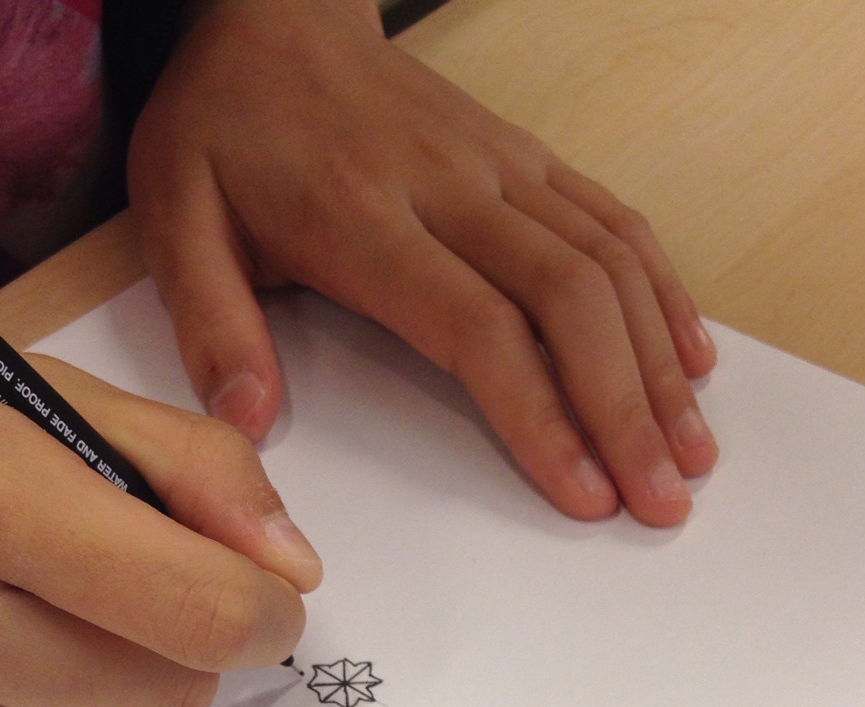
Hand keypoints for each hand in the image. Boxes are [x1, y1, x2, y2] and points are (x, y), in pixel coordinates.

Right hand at [0, 334, 322, 706]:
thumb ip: (178, 462)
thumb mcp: (8, 381)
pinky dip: (23, 702)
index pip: (198, 607)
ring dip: (94, 662)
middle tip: (113, 565)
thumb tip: (291, 567)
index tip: (259, 580)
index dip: (261, 604)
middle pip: (172, 686)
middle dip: (179, 630)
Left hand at [128, 0, 716, 527]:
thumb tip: (249, 422)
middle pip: (570, 301)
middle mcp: (452, 187)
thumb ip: (210, 321)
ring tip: (692, 454)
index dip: (541, 413)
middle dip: (626, 409)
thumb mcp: (172, 217)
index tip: (583, 492)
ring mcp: (503, 166)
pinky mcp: (528, 158)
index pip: (478, 326)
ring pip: (609, 264)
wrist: (271, 10)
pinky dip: (663, 293)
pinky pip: (616, 222)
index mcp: (366, 217)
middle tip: (663, 500)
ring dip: (660, 365)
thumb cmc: (224, 127)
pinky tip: (690, 360)